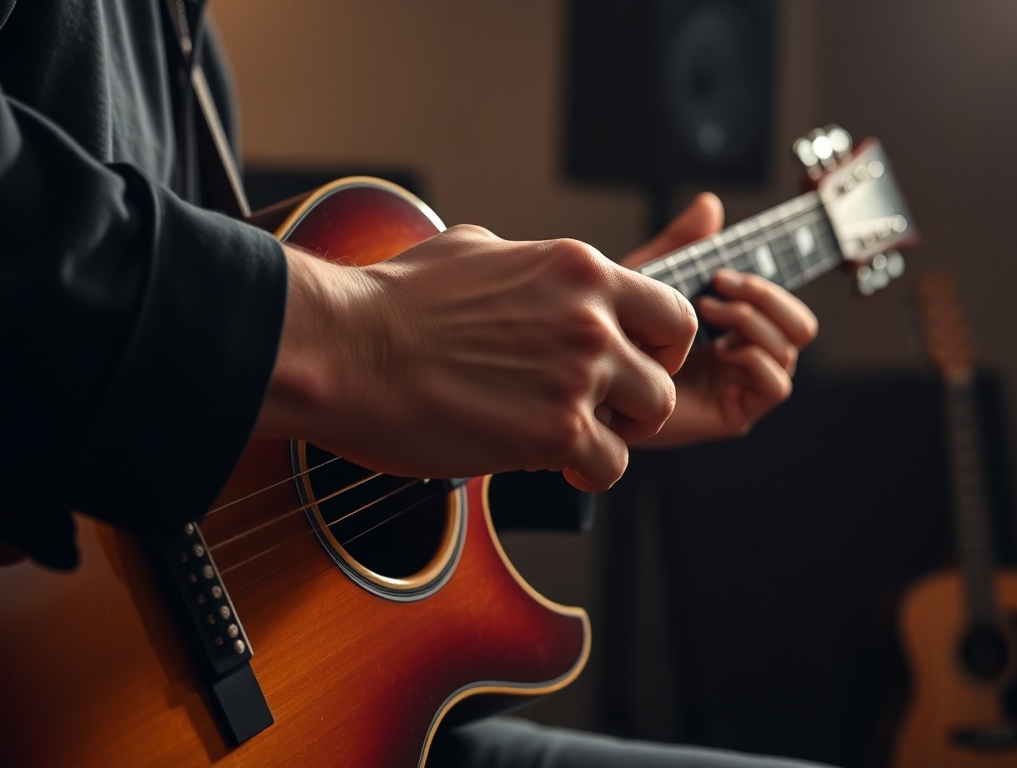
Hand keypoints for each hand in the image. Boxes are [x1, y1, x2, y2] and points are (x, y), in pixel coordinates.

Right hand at [257, 225, 698, 490]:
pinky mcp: (554, 431)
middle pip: (669, 369)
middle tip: (609, 410)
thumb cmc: (392, 300)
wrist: (346, 349)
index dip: (659, 345)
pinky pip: (610, 466)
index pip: (670, 309)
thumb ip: (527, 266)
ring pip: (651, 418)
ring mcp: (578, 375)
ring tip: (576, 440)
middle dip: (642, 395)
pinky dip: (587, 473)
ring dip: (619, 435)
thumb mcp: (472, 249)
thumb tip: (533, 276)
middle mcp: (591, 318)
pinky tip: (552, 465)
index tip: (633, 363)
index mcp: (577, 268)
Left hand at [623, 193, 818, 447]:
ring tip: (707, 315)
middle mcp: (746, 355)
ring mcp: (742, 385)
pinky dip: (753, 359)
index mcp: (735, 326)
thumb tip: (710, 203)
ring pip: (790, 349)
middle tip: (717, 289)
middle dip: (766, 298)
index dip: (764, 284)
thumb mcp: (649, 279)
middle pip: (800, 325)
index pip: (782, 304)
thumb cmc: (615, 334)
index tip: (720, 272)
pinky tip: (718, 352)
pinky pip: (776, 384)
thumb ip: (682, 243)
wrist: (593, 382)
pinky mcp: (734, 414)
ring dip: (752, 322)